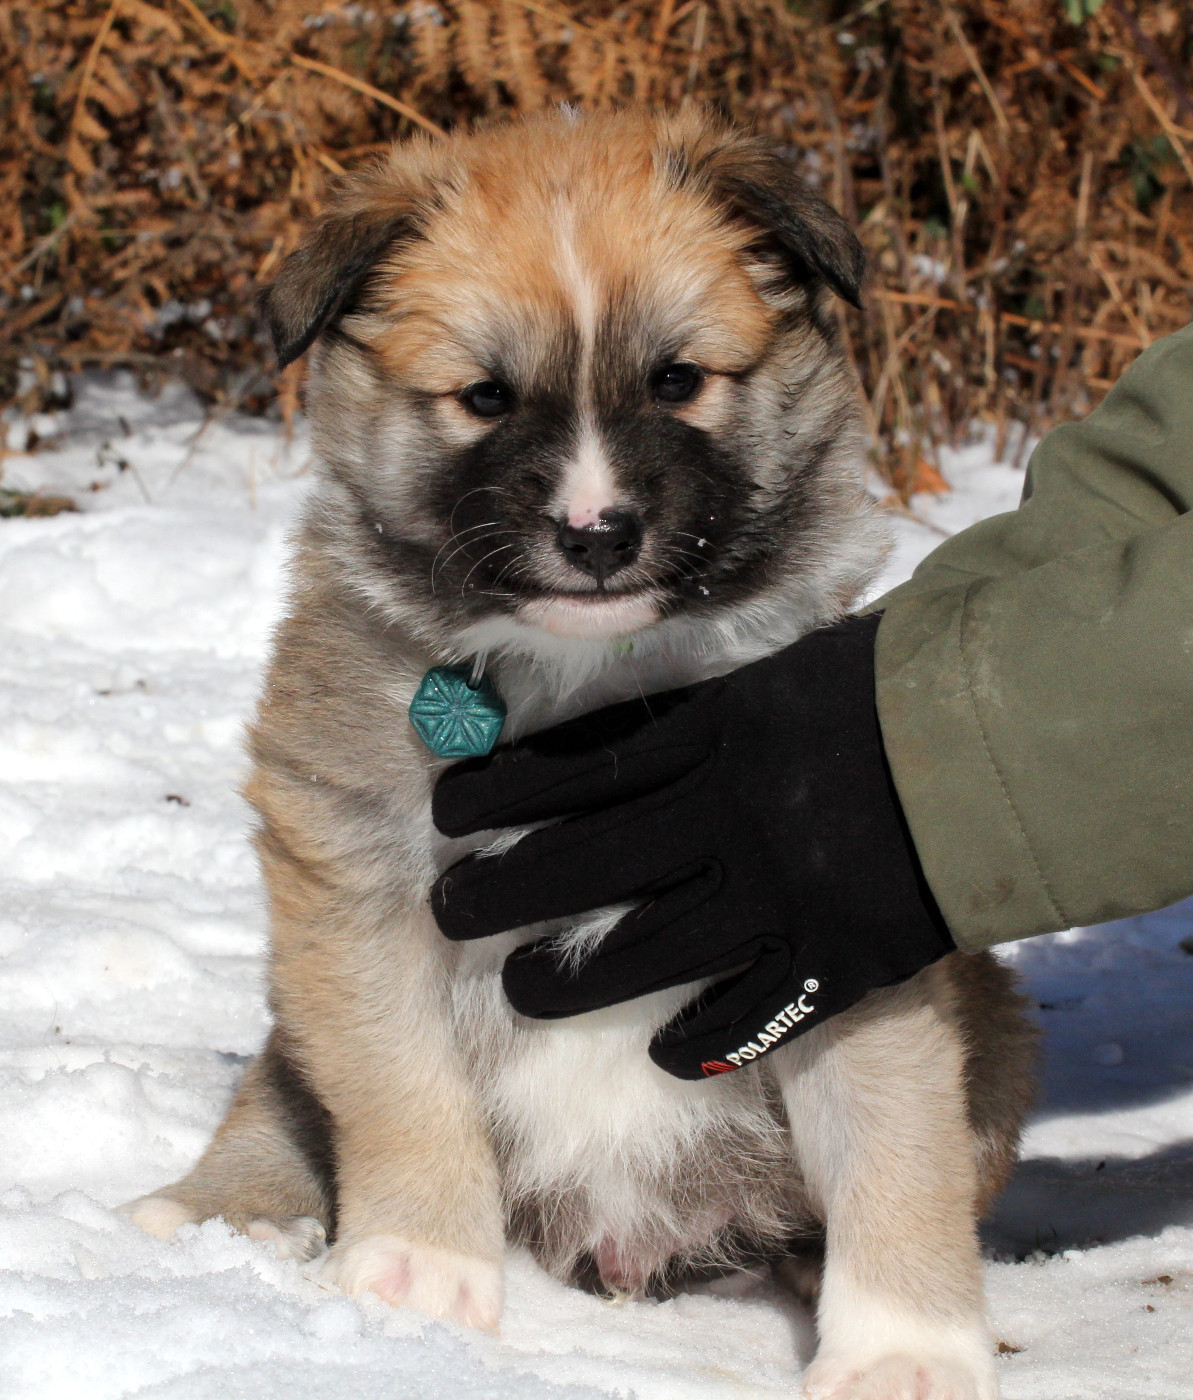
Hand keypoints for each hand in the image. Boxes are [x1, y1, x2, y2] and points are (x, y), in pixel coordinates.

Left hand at [430, 614, 954, 1079]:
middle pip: (587, 862)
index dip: (502, 793)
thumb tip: (608, 712)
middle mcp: (728, 818)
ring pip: (645, 948)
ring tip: (516, 985)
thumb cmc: (876, 695)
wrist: (989, 741)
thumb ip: (696, 705)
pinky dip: (699, 1035)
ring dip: (569, 974)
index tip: (449, 804)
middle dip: (504, 886)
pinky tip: (662, 1049)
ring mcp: (778, 894)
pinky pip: (750, 1012)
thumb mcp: (774, 677)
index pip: (580, 772)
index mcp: (713, 740)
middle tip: (447, 906)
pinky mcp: (835, 958)